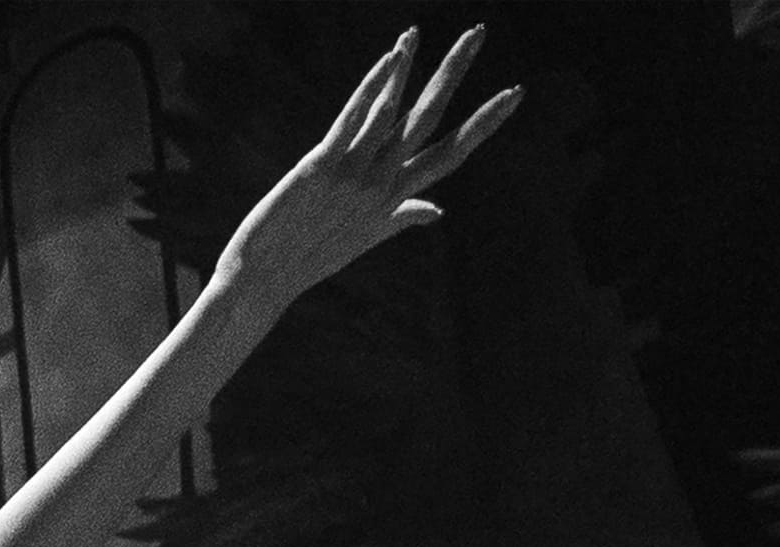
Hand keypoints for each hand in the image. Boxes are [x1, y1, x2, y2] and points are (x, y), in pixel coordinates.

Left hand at [218, 30, 521, 304]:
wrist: (263, 283)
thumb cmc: (311, 260)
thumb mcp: (366, 237)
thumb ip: (404, 217)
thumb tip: (438, 212)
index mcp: (394, 196)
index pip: (453, 152)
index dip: (485, 123)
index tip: (516, 91)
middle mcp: (380, 182)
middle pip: (429, 119)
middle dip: (453, 73)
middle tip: (478, 31)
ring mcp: (352, 174)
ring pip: (389, 111)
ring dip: (404, 68)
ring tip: (414, 33)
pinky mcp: (320, 167)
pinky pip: (351, 120)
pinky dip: (371, 88)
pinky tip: (388, 59)